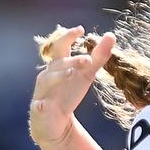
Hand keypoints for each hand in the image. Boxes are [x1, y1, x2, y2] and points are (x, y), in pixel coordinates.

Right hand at [29, 25, 114, 144]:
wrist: (56, 121)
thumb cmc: (69, 92)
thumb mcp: (86, 73)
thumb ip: (98, 56)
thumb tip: (111, 35)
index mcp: (59, 64)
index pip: (61, 46)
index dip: (68, 37)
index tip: (80, 29)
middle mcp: (48, 75)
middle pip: (57, 63)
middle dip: (71, 60)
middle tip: (88, 60)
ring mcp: (42, 92)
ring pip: (48, 81)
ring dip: (59, 77)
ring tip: (71, 74)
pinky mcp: (39, 110)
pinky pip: (38, 106)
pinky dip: (39, 105)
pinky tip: (42, 105)